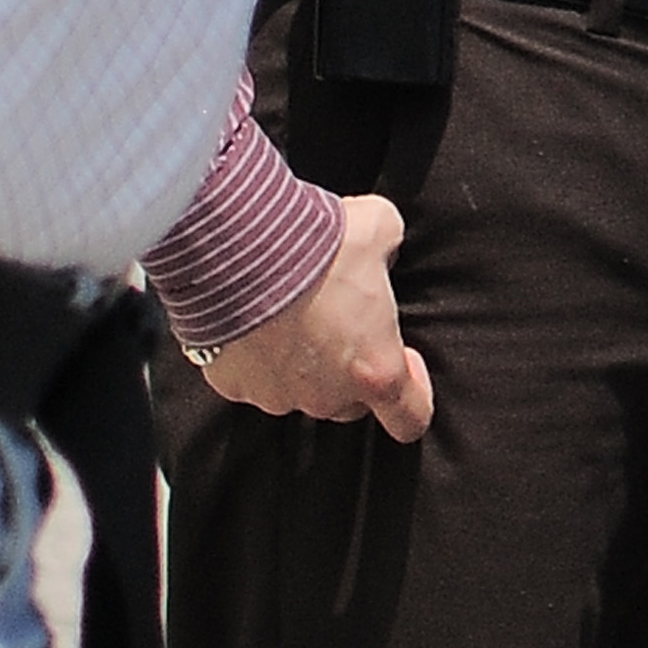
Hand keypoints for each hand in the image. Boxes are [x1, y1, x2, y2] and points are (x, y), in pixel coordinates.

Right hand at [196, 194, 434, 441]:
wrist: (237, 244)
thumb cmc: (315, 243)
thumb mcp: (380, 228)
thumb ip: (389, 251)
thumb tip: (379, 253)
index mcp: (374, 369)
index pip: (410, 419)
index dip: (414, 392)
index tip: (405, 358)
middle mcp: (326, 396)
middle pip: (350, 401)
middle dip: (351, 368)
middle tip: (340, 320)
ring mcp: (276, 395)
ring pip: (299, 390)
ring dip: (301, 361)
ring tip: (292, 310)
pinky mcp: (232, 384)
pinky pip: (253, 377)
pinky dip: (256, 355)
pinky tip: (256, 316)